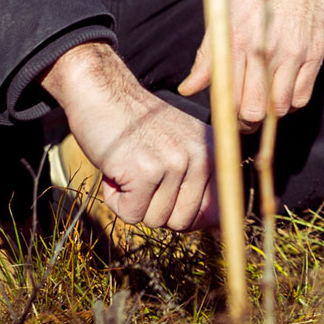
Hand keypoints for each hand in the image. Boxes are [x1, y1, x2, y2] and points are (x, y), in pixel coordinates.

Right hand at [43, 42, 216, 229]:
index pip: (215, 210)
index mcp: (213, 151)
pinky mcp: (145, 172)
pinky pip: (131, 214)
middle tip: (142, 177)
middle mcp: (201, 156)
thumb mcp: (177, 149)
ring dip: (133, 201)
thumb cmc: (137, 127)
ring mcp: (174, 163)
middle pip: (183, 221)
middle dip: (156, 208)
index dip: (186, 215)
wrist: (103, 93)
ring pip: (155, 220)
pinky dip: (116, 199)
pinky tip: (116, 169)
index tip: (167, 196)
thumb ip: (199, 185)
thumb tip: (219, 230)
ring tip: (129, 167)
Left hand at [179, 0, 323, 131]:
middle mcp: (266, 50)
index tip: (223, 117)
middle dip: (245, 121)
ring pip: (279, 109)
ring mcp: (294, 53)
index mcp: (238, 39)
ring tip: (262, 104)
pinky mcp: (316, 53)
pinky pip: (302, 96)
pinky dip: (290, 103)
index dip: (224, 116)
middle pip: (254, 112)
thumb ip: (207, 54)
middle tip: (242, 116)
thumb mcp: (225, 11)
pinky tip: (281, 93)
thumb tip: (188, 88)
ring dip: (269, 114)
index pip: (228, 98)